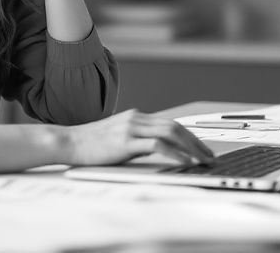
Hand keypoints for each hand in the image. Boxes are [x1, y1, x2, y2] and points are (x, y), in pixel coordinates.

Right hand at [63, 109, 214, 166]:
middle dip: (197, 142)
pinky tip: (185, 161)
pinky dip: (175, 153)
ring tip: (203, 160)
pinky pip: (157, 145)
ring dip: (191, 147)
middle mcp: (136, 118)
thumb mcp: (118, 136)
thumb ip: (137, 138)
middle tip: (210, 156)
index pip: (170, 123)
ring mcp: (131, 128)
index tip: (202, 149)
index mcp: (135, 116)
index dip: (190, 136)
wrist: (69, 142)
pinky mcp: (125, 141)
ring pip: (170, 133)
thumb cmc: (91, 143)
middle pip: (175, 126)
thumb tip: (157, 148)